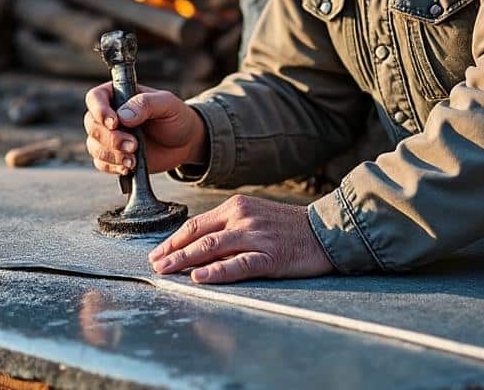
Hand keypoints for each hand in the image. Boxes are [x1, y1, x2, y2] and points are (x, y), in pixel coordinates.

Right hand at [83, 83, 205, 175]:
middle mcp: (109, 115)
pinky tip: (129, 167)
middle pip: (92, 124)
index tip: (114, 123)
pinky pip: (101, 163)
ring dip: (112, 155)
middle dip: (110, 138)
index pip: (95, 98)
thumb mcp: (167, 104)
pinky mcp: (114, 156)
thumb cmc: (175, 117)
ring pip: (94, 146)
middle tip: (133, 144)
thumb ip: (146, 104)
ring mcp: (110, 137)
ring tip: (133, 159)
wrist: (184, 142)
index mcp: (118, 95)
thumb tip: (123, 115)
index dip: (99, 110)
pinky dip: (113, 167)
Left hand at [148, 195, 334, 282]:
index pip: (196, 224)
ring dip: (185, 260)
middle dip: (173, 251)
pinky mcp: (271, 255)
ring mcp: (256, 236)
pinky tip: (200, 277)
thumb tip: (198, 247)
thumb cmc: (289, 227)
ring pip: (212, 247)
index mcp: (236, 206)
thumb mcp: (255, 217)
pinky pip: (239, 265)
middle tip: (155, 265)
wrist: (328, 230)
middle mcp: (243, 217)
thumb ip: (229, 227)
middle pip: (199, 235)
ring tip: (167, 271)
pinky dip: (217, 271)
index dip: (174, 240)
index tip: (158, 252)